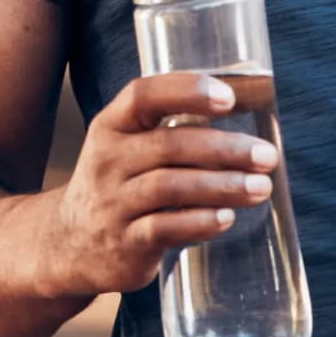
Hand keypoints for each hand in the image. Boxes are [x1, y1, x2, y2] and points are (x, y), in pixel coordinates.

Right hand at [42, 67, 275, 297]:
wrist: (69, 245)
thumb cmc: (118, 187)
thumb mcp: (127, 149)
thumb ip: (172, 134)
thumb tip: (248, 130)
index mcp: (112, 127)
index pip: (143, 95)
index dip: (187, 91)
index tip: (229, 99)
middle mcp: (108, 161)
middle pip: (169, 145)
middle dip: (224, 148)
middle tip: (266, 155)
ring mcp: (113, 203)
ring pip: (170, 187)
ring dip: (222, 186)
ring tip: (260, 187)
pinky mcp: (124, 243)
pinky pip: (164, 229)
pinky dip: (200, 222)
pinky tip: (227, 218)